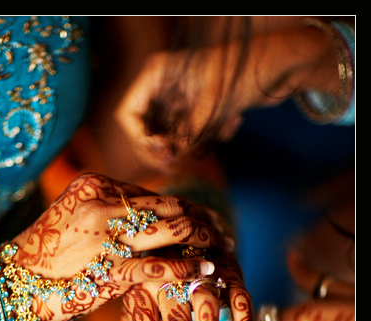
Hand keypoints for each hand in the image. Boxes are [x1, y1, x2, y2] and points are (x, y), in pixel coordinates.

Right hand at [11, 173, 229, 320]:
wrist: (9, 286)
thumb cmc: (42, 262)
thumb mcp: (75, 225)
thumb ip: (109, 219)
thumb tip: (147, 227)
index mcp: (95, 186)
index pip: (155, 195)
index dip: (188, 209)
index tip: (210, 222)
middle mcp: (104, 202)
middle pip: (171, 206)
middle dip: (205, 221)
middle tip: (227, 237)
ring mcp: (107, 234)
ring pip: (173, 228)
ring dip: (205, 240)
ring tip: (224, 252)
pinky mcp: (108, 268)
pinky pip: (160, 265)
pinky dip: (187, 268)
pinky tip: (205, 272)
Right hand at [115, 24, 341, 170]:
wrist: (278, 66)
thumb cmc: (241, 76)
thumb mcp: (209, 110)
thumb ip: (183, 137)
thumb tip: (167, 160)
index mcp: (157, 75)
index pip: (128, 114)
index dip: (139, 139)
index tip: (162, 153)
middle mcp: (164, 86)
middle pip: (145, 131)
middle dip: (165, 150)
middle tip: (177, 167)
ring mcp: (180, 99)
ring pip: (171, 138)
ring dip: (195, 143)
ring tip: (221, 130)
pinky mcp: (198, 110)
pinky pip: (192, 136)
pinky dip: (211, 136)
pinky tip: (233, 123)